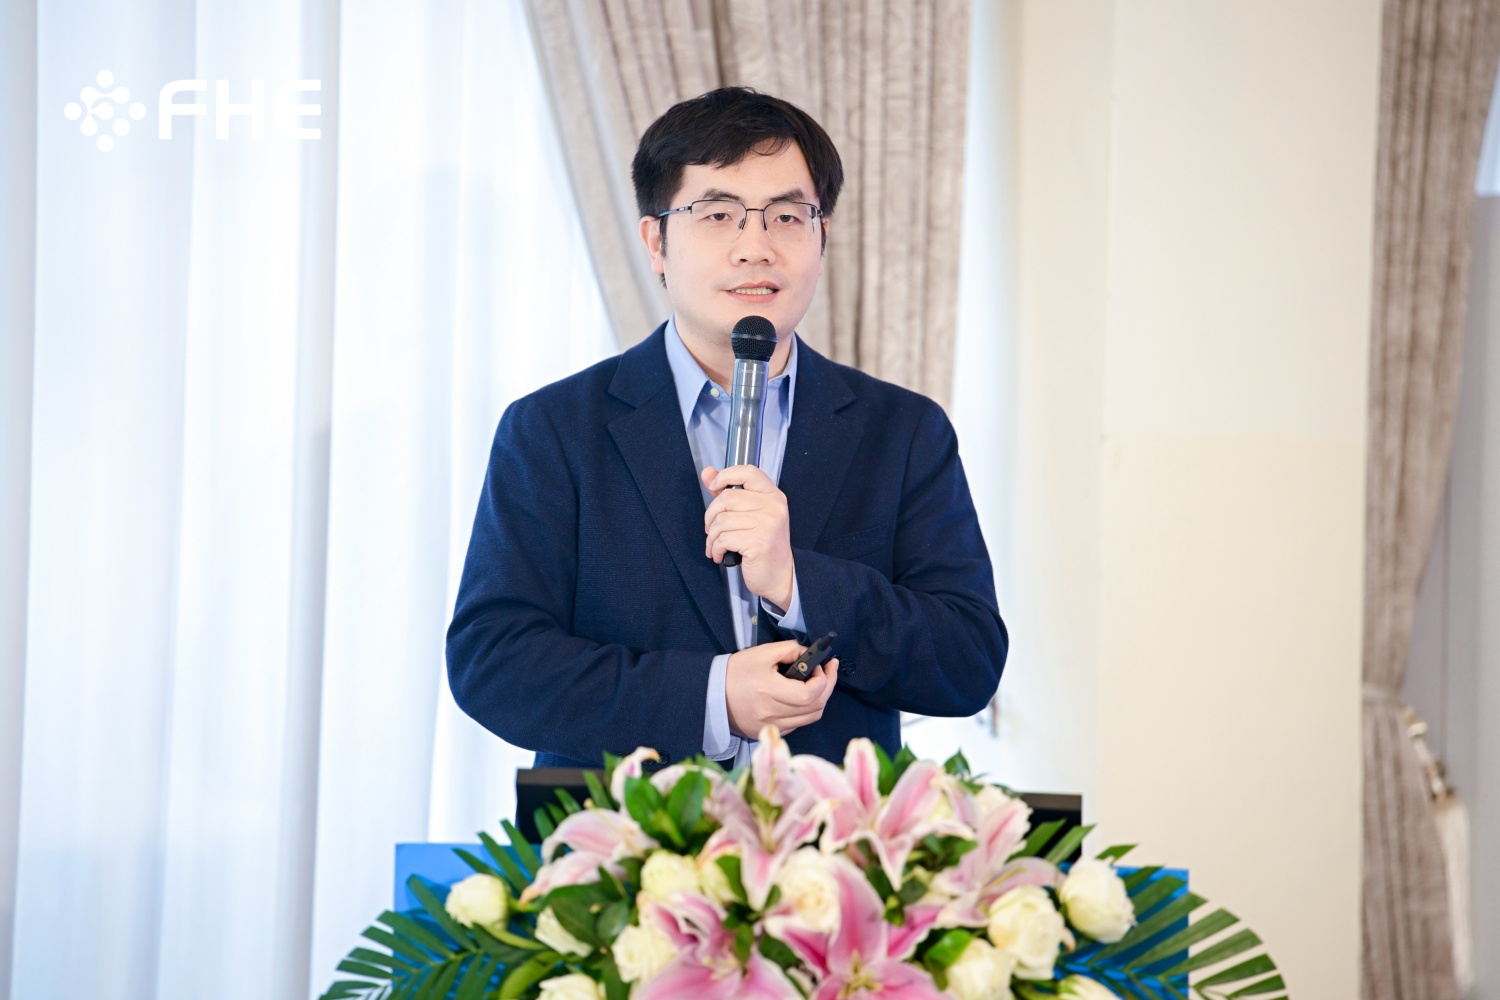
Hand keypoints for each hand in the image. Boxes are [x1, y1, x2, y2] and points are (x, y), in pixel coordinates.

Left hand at [702, 465, 794, 608]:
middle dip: (711, 516)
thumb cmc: (763, 544)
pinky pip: (723, 539)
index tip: (714, 487)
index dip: (726, 476)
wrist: (780, 575)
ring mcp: (768, 524)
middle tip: (711, 530)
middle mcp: (773, 506)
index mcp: (773, 496)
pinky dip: (716, 548)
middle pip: (727, 498)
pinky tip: (720, 554)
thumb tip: (707, 472)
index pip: (748, 472)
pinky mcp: (759, 542)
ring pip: (721, 521)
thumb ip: (729, 492)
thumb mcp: (750, 515)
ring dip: (711, 536)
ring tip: (715, 545)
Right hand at [725, 640, 839, 738]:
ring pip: (810, 718)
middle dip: (828, 686)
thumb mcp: (762, 653)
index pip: (810, 694)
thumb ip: (790, 650)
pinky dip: (806, 710)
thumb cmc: (736, 672)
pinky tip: (801, 697)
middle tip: (829, 670)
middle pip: (816, 707)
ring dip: (820, 699)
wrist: (712, 694)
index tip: (821, 665)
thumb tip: (810, 654)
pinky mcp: (768, 731)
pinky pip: (798, 724)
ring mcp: (771, 726)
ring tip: (818, 683)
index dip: (823, 679)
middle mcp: (772, 713)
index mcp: (769, 692)